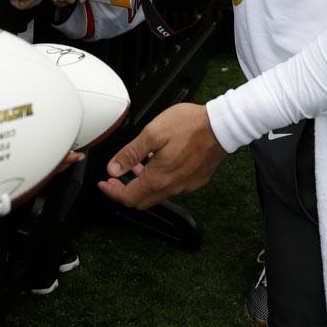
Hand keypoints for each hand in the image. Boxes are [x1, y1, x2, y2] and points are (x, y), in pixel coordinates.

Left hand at [97, 103, 226, 208]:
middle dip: (124, 191)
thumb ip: (131, 153)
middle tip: (115, 178)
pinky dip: (158, 180)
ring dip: (141, 184)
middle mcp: (172, 186)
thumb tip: (113, 168)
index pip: (128, 197)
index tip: (104, 183)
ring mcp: (185, 185)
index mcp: (158, 178)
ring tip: (134, 167)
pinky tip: (157, 163)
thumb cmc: (190, 126)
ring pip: (156, 194)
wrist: (222, 126)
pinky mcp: (195, 180)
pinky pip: (172, 187)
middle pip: (141, 201)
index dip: (112, 192)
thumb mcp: (153, 133)